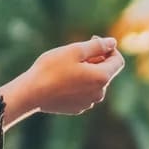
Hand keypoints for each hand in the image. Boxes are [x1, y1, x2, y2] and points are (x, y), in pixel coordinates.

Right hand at [0, 36, 124, 123]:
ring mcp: (88, 103)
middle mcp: (99, 93)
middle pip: (105, 71)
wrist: (31, 93)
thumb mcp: (75, 50)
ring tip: (66, 66)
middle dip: (95, 59)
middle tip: (75, 52)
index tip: (92, 41)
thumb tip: (113, 42)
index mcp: (102, 77)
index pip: (118, 60)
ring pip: (93, 82)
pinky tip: (61, 80)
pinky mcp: (77, 108)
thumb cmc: (51, 69)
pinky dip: (78, 83)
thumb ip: (97, 45)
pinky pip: (83, 92)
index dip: (109, 48)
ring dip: (86, 72)